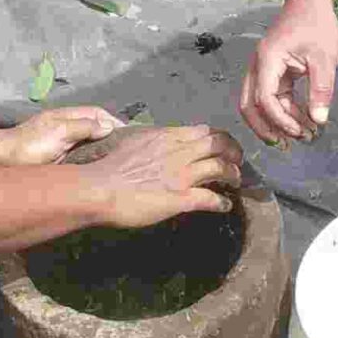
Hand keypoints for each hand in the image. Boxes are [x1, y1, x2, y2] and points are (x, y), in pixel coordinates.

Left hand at [0, 105, 123, 166]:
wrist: (4, 162)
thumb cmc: (32, 145)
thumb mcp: (61, 131)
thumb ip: (85, 127)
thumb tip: (108, 126)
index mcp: (67, 116)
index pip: (97, 113)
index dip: (114, 121)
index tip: (130, 133)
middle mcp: (65, 127)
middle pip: (94, 126)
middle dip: (110, 133)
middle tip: (128, 148)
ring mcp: (61, 142)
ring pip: (88, 141)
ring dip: (102, 147)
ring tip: (118, 159)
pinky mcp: (57, 158)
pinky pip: (80, 154)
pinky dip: (91, 158)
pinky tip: (99, 168)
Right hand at [89, 124, 246, 226]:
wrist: (99, 188)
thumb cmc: (110, 167)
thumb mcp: (134, 142)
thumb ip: (153, 142)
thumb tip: (159, 143)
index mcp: (166, 136)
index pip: (203, 131)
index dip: (220, 138)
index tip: (224, 145)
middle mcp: (178, 152)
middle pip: (219, 144)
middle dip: (234, 152)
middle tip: (238, 161)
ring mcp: (181, 175)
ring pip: (220, 167)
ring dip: (233, 174)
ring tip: (235, 182)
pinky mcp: (181, 198)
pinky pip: (210, 198)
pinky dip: (222, 202)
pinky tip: (225, 206)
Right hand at [241, 0, 337, 145]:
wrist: (311, 1)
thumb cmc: (317, 25)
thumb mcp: (324, 58)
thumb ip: (321, 89)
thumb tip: (319, 120)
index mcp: (268, 60)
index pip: (264, 98)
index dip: (279, 119)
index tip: (299, 131)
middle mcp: (259, 66)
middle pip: (250, 105)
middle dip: (266, 128)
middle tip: (288, 145)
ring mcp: (264, 69)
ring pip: (259, 103)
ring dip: (276, 122)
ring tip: (302, 136)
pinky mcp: (273, 71)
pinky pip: (271, 97)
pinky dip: (284, 111)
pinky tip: (302, 121)